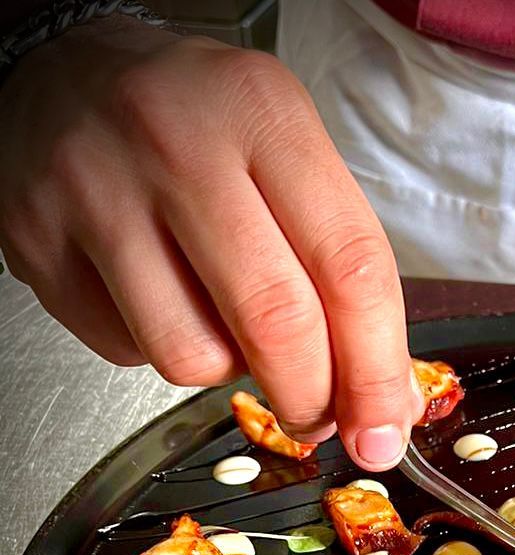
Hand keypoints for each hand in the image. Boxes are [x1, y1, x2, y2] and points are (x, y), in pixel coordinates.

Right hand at [0, 17, 422, 468]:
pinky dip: (162, 351)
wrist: (60, 73)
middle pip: (276, 322)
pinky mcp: (38, 240)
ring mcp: (96, 191)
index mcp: (263, 114)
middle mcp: (177, 143)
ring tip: (225, 328)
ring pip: (194, 356)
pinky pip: (129, 352)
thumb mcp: (289, 158)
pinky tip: (162, 301)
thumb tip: (385, 399)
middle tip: (320, 420)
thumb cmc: (197, 128)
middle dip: (312, 400)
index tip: (385, 430)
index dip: (376, 370)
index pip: (350, 267)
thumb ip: (344, 270)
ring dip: (229, 373)